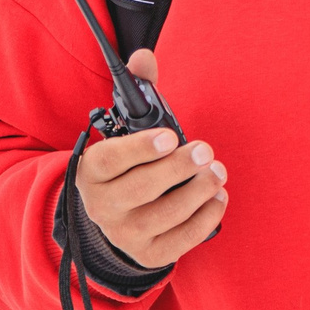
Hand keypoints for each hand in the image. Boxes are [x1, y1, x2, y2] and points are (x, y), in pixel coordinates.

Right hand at [77, 50, 227, 268]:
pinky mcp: (150, 254)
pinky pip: (182, 240)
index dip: (140, 148)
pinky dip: (205, 218)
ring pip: (165, 215)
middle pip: (142, 189)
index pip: (111, 160)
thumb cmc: (128, 166)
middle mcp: (103, 206)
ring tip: (217, 172)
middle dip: (179, 168)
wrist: (115, 219)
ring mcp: (125, 234)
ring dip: (197, 191)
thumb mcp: (124, 132)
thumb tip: (144, 56)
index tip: (170, 136)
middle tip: (206, 151)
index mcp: (92, 172)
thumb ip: (137, 91)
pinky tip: (217, 197)